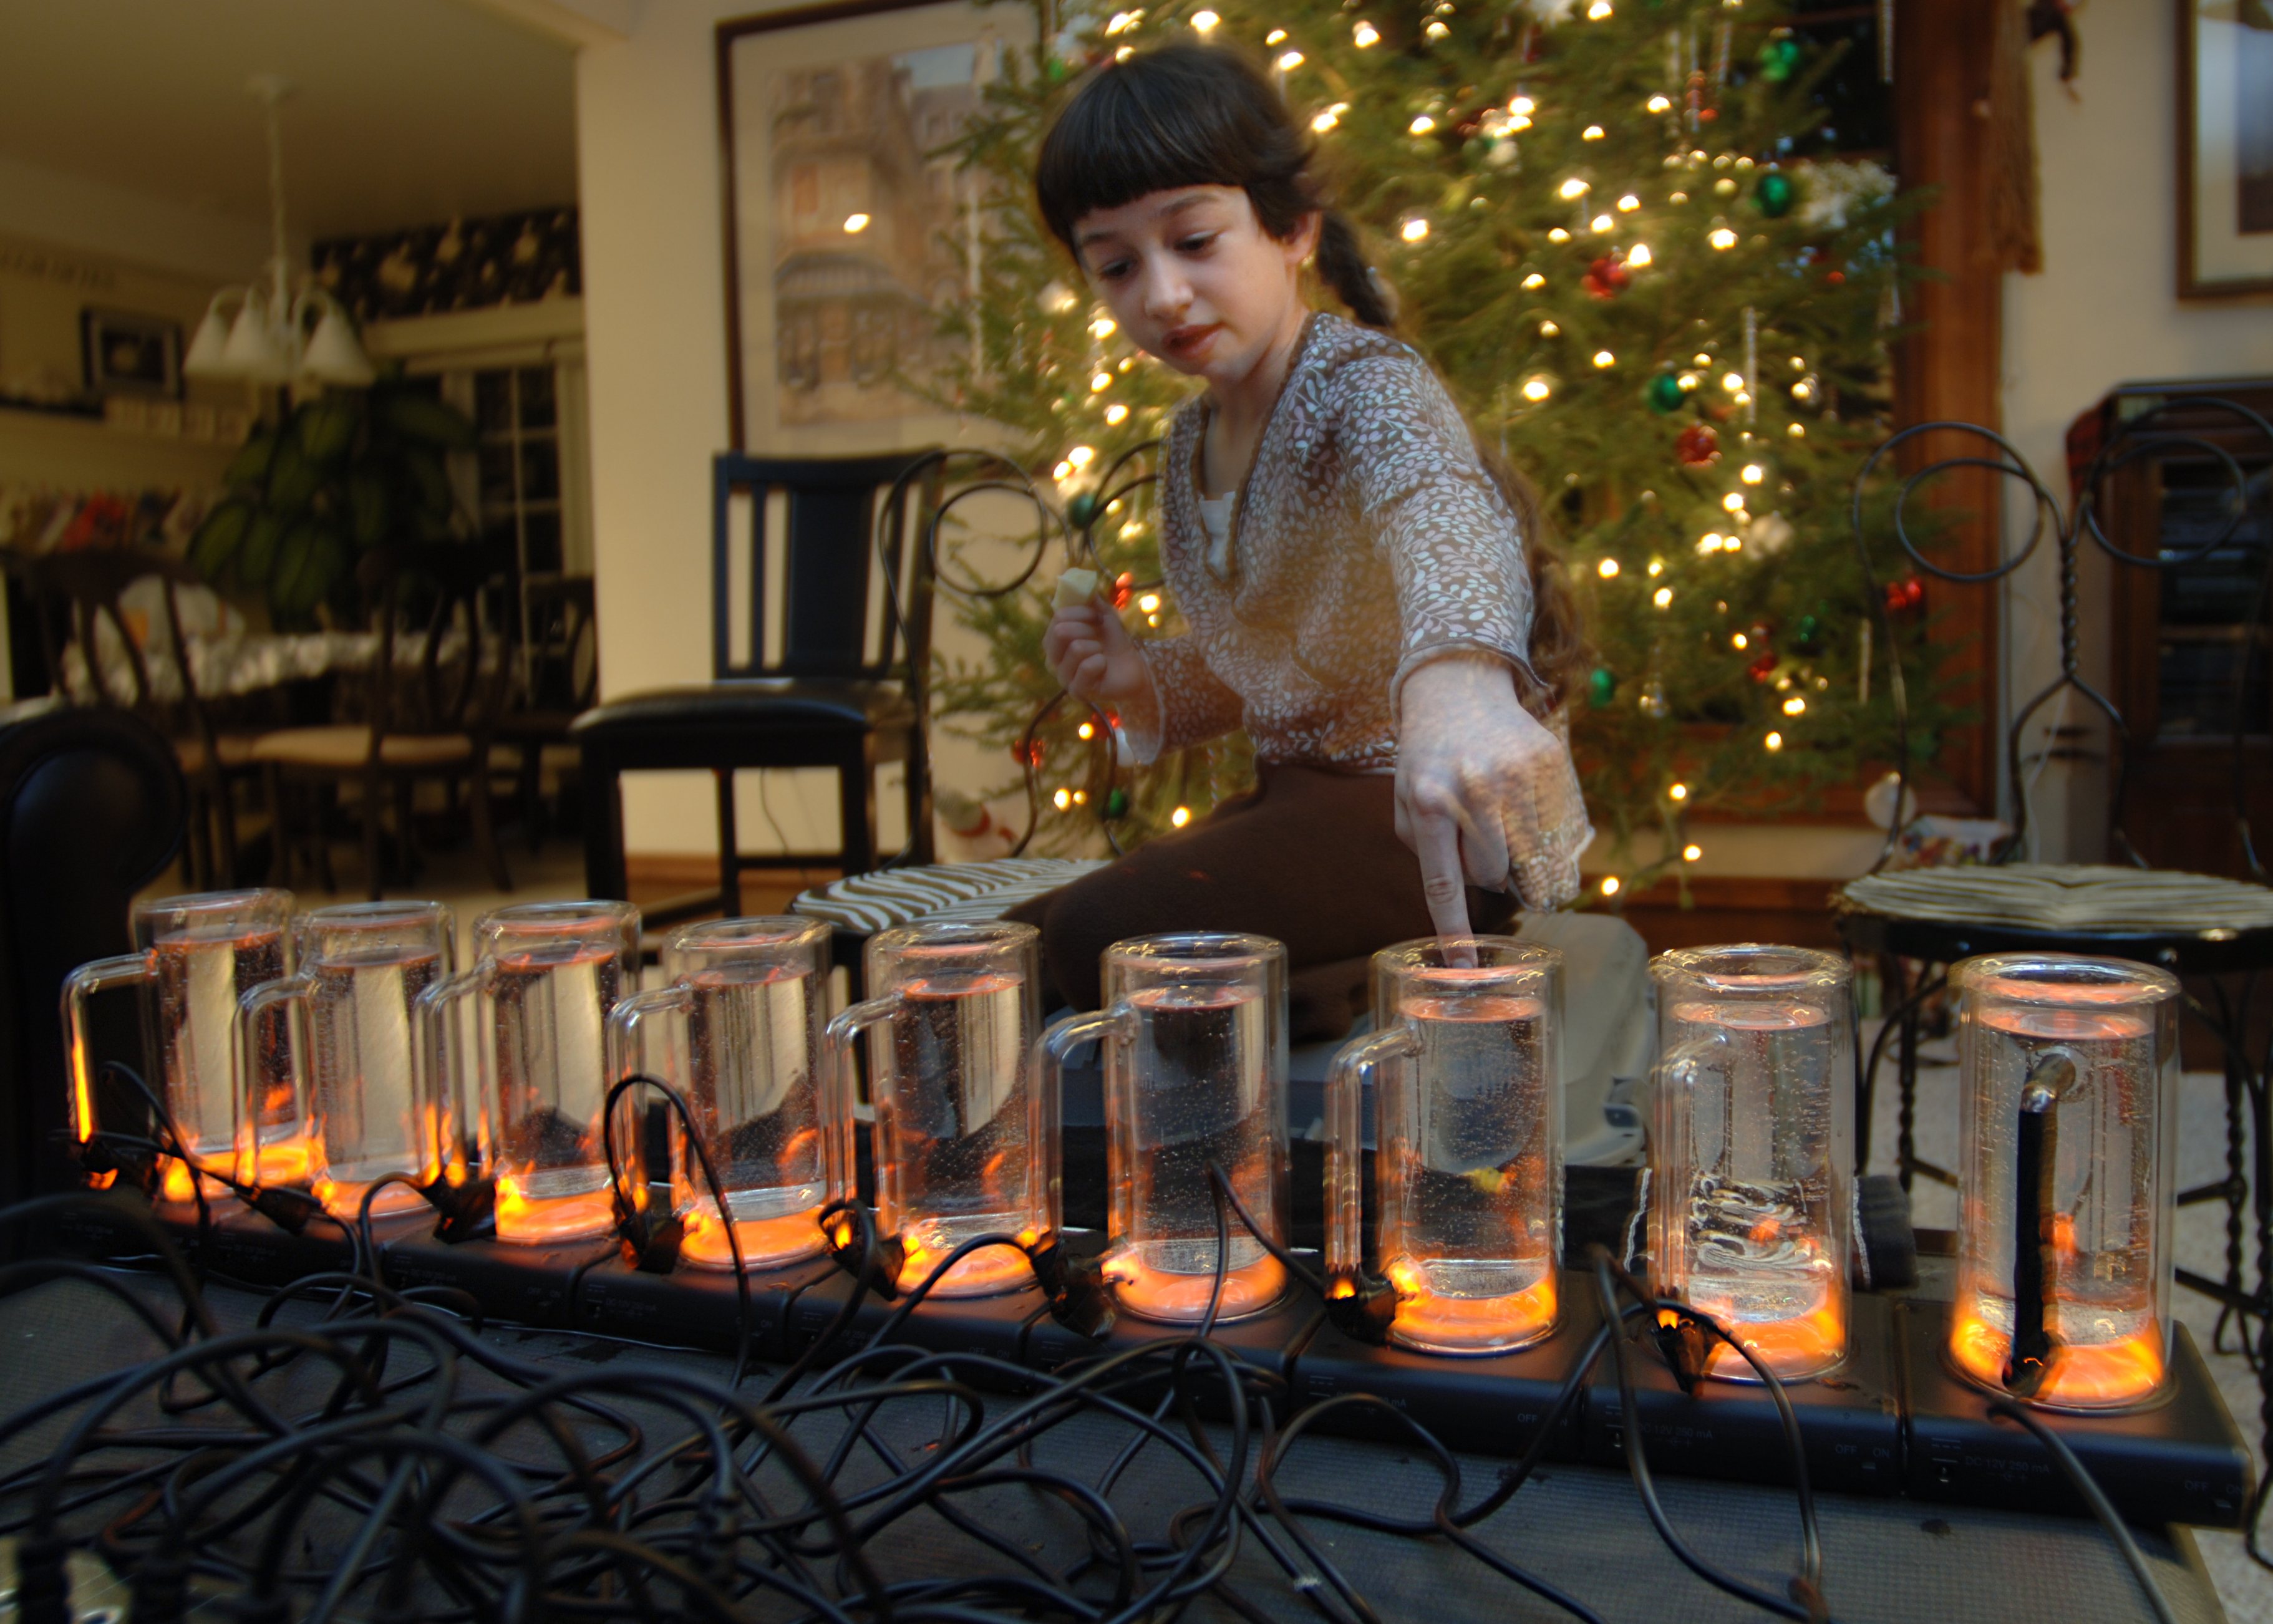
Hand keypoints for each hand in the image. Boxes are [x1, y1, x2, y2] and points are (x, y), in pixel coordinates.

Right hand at [1043, 602, 1147, 705]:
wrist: (1134, 667)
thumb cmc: (1113, 642)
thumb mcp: (1104, 615)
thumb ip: (1090, 599)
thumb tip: (1078, 580)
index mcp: (1055, 639)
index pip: (1059, 616)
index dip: (1082, 612)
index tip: (1097, 617)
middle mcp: (1053, 659)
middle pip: (1060, 631)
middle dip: (1087, 628)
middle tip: (1099, 636)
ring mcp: (1063, 677)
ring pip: (1076, 648)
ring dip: (1096, 647)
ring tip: (1101, 654)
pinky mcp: (1077, 691)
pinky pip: (1086, 667)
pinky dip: (1101, 663)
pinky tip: (1103, 667)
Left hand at [1394, 654, 1591, 936]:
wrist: (1459, 687)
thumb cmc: (1428, 757)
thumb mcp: (1405, 799)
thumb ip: (1424, 851)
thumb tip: (1464, 898)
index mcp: (1429, 803)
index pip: (1444, 884)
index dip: (1455, 931)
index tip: (1463, 966)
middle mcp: (1474, 790)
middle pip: (1494, 874)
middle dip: (1487, 872)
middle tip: (1481, 844)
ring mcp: (1517, 775)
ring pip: (1531, 855)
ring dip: (1522, 860)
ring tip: (1510, 834)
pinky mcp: (1550, 763)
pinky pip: (1557, 827)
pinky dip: (1549, 836)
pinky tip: (1533, 816)